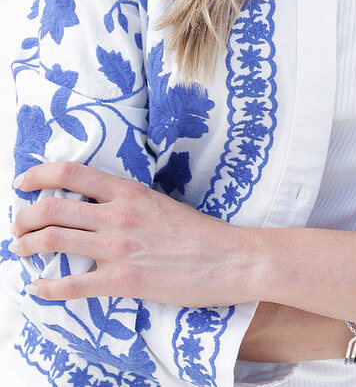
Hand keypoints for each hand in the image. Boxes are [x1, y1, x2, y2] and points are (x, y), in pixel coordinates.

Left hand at [10, 161, 253, 305]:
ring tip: (22, 250)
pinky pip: (71, 285)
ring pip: (54, 241)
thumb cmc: (198, 233)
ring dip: (27, 246)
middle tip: (19, 226)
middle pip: (52, 208)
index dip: (38, 175)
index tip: (23, 183)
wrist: (230, 258)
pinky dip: (46, 287)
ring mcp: (119, 248)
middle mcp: (118, 215)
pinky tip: (38, 287)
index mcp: (129, 191)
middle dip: (24, 217)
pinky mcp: (123, 281)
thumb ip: (126, 203)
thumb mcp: (159, 203)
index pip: (71, 173)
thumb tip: (97, 207)